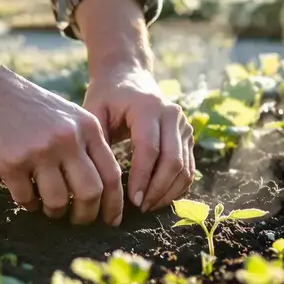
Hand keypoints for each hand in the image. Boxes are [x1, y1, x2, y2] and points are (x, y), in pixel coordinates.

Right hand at [0, 66, 123, 225]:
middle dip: (86, 216)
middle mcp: (67, 138)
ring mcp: (40, 151)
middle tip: (77, 221)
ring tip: (48, 208)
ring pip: (58, 201)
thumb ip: (84, 144)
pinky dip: (28, 204)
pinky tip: (26, 197)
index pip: (112, 174)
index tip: (111, 221)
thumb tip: (99, 190)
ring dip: (54, 212)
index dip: (114, 204)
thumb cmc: (25, 106)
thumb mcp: (65, 116)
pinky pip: (27, 199)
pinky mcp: (12, 163)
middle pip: (91, 192)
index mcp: (87, 127)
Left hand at [82, 65, 194, 212]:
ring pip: (185, 167)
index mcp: (148, 106)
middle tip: (140, 208)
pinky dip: (177, 186)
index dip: (142, 177)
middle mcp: (172, 115)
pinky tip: (160, 198)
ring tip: (148, 206)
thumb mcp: (95, 112)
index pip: (150, 149)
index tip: (131, 201)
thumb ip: (98, 141)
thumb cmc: (106, 96)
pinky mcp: (188, 135)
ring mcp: (184, 125)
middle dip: (157, 190)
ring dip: (168, 192)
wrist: (128, 76)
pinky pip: (189, 167)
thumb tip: (100, 180)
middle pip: (173, 161)